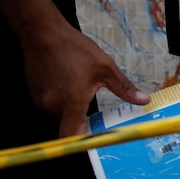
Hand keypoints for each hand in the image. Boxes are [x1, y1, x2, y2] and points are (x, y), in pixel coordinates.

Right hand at [23, 22, 148, 136]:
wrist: (42, 32)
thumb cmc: (74, 49)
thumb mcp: (105, 68)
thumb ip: (124, 89)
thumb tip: (145, 101)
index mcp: (71, 103)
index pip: (72, 136)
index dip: (83, 145)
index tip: (96, 145)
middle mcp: (52, 106)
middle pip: (69, 126)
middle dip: (82, 121)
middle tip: (94, 106)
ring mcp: (40, 101)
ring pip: (60, 115)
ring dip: (71, 109)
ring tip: (79, 88)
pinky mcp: (34, 95)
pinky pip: (51, 106)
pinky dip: (61, 100)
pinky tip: (68, 83)